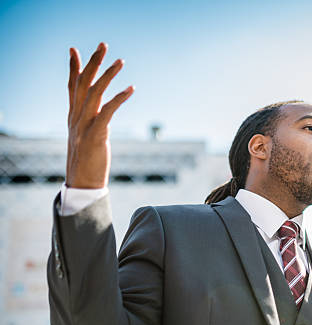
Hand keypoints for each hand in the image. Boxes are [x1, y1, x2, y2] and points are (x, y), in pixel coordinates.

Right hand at [66, 43, 133, 188]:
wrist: (82, 183)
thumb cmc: (88, 162)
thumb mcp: (86, 138)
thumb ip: (91, 123)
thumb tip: (100, 116)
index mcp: (74, 117)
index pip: (72, 86)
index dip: (73, 67)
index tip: (73, 49)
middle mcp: (76, 117)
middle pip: (83, 83)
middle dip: (93, 62)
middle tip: (103, 45)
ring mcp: (84, 126)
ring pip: (94, 93)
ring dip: (108, 75)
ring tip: (121, 61)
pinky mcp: (96, 135)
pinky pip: (107, 112)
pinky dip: (119, 98)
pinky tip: (131, 88)